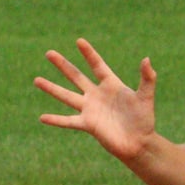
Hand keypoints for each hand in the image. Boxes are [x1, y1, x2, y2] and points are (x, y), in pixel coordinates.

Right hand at [35, 39, 157, 162]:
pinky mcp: (88, 124)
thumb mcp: (146, 97)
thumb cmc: (144, 120)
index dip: (89, 54)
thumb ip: (147, 78)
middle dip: (63, 65)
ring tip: (36, 80)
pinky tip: (42, 118)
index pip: (97, 65)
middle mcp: (97, 95)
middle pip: (76, 76)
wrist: (139, 143)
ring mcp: (90, 109)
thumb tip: (147, 59)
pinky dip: (56, 120)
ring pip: (67, 96)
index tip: (79, 41)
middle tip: (49, 53)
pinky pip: (69, 121)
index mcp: (111, 85)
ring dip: (51, 88)